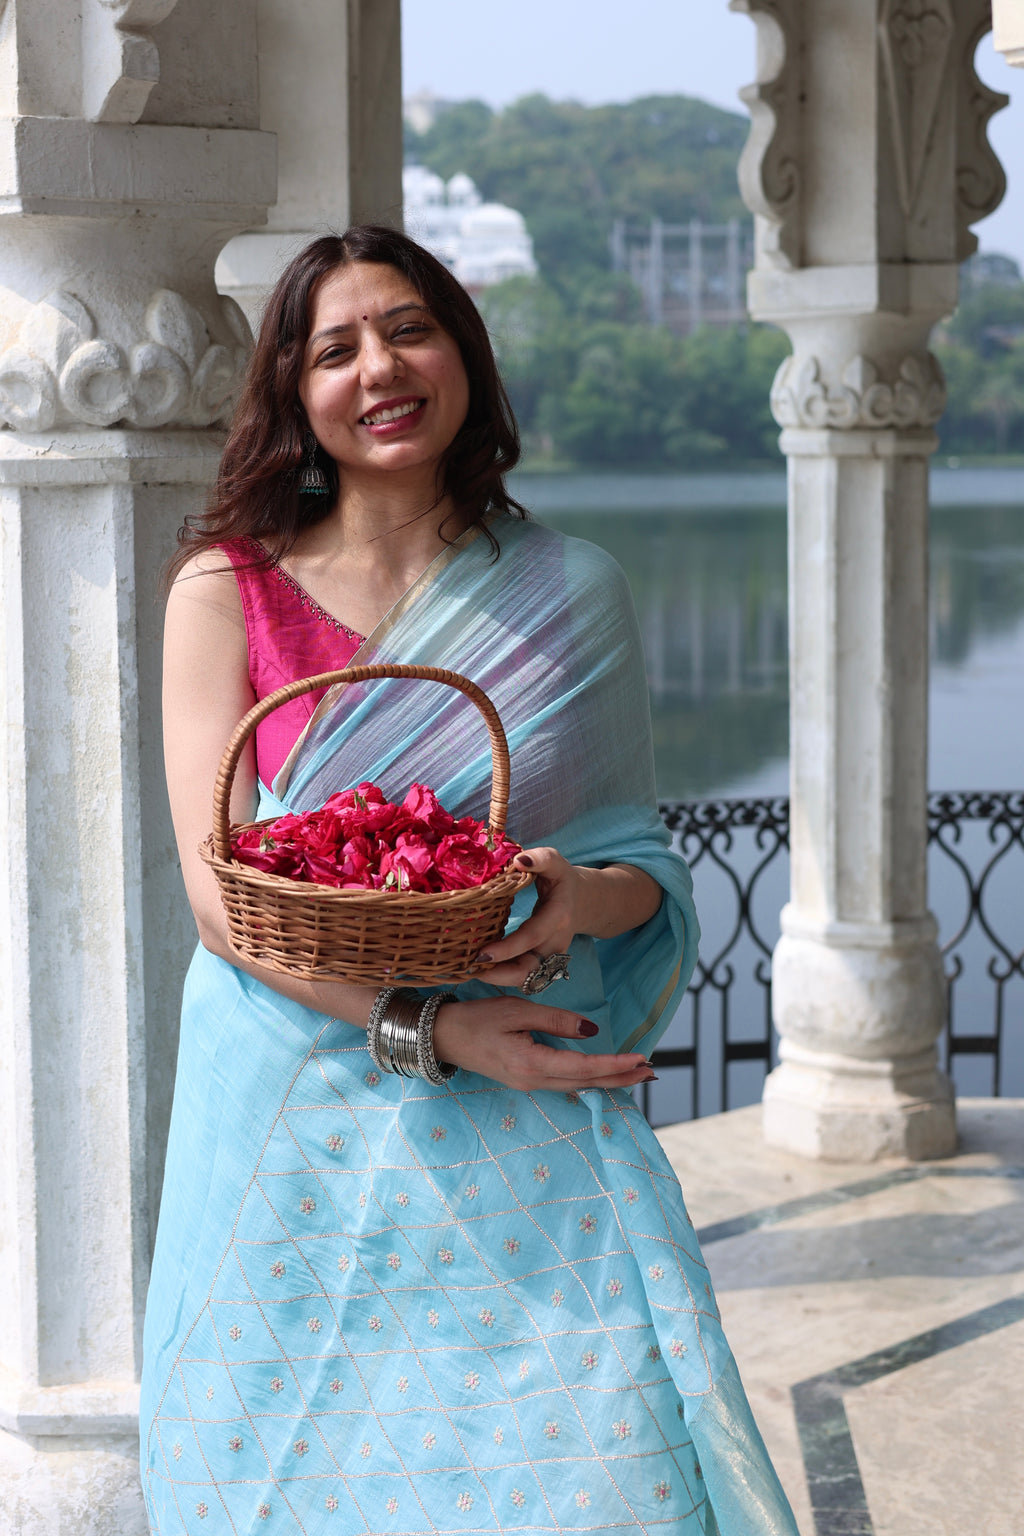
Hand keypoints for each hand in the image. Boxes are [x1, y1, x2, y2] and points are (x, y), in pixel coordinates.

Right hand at [432, 995, 653, 1092]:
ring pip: (578, 1085)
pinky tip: (601, 1074)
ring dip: (608, 1079)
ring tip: (636, 1073)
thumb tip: (591, 1031)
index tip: (641, 1058)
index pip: (584, 1068)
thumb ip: (555, 1021)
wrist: (442, 1037)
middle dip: (621, 1078)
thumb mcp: (516, 1010)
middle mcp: (534, 1081)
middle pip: (586, 1083)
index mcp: (532, 1064)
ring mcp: (529, 1084)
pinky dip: (589, 1078)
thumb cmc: (476, 1019)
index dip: (615, 1064)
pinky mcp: (525, 1080)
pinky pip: (565, 1082)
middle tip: (652, 1070)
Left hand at [475, 846, 578, 990]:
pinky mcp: (541, 962)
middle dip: (499, 975)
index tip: (481, 954)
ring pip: (525, 979)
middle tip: (469, 969)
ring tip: (469, 970)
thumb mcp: (555, 862)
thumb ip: (539, 859)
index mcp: (558, 917)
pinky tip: (480, 968)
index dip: (507, 948)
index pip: (531, 937)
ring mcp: (549, 956)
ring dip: (497, 978)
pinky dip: (501, 974)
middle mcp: (555, 942)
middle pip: (529, 970)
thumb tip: (519, 860)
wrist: (581, 900)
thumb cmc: (562, 878)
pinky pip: (521, 974)